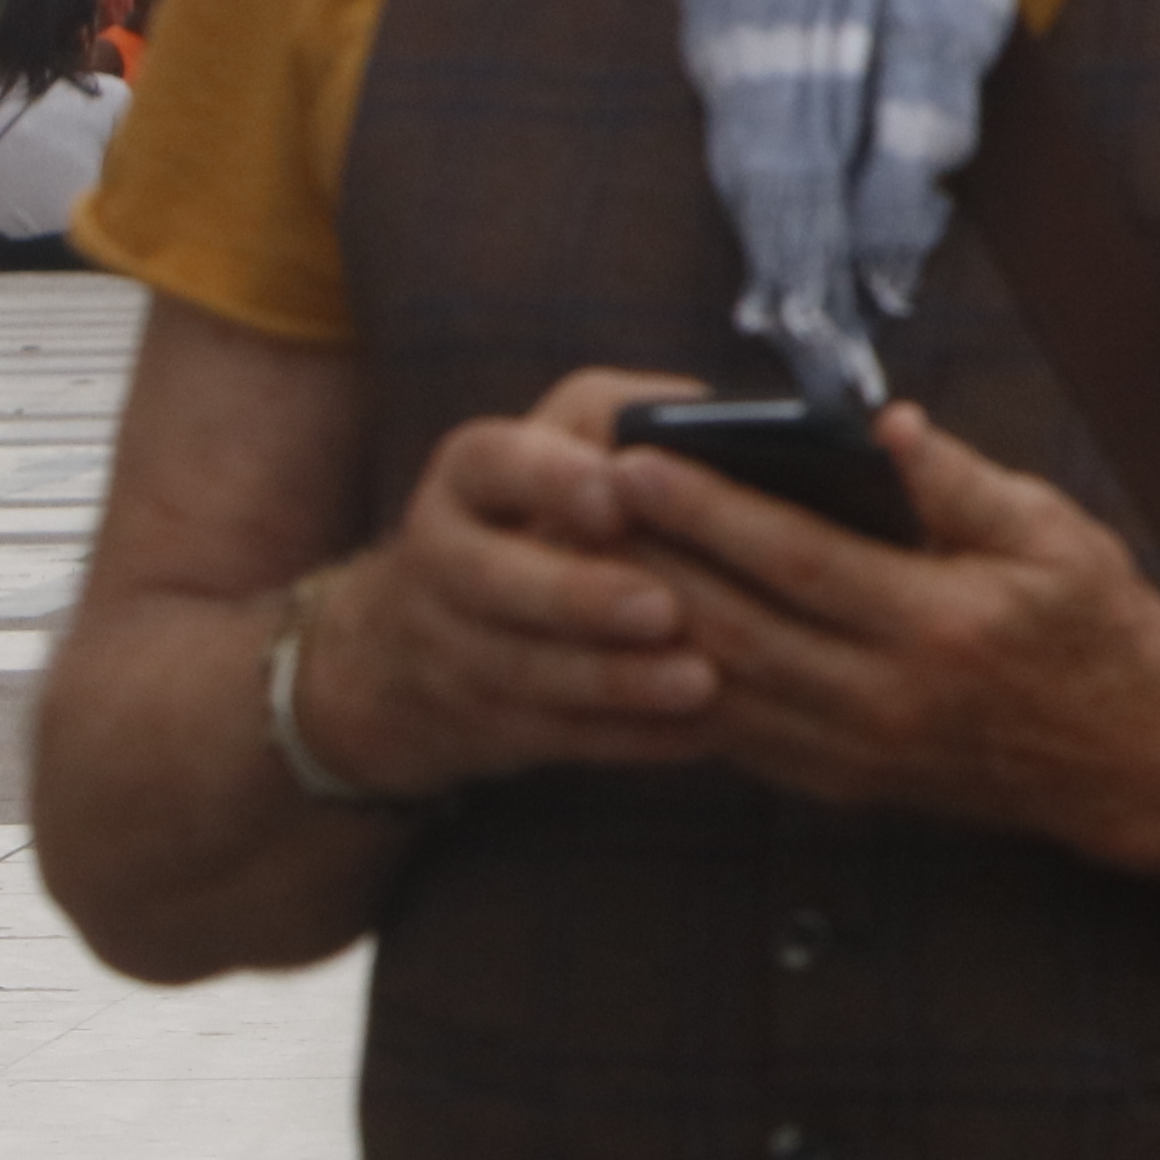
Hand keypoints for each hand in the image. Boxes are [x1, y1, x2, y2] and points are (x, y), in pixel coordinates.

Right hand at [291, 376, 740, 793]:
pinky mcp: (471, 719)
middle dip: (580, 597)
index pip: (494, 461)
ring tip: (699, 682)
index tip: (617, 499)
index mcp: (472, 469)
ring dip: (613, 681)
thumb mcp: (571, 441)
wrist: (417, 634)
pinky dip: (622, 737)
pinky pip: (545, 734)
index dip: (553, 480)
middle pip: (492, 579)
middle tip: (665, 610)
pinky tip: (695, 731)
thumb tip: (741, 423)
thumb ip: (637, 423)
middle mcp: (441, 553)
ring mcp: (442, 645)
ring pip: (518, 669)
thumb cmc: (546, 509)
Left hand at [609, 397, 1159, 872]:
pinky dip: (678, 685)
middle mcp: (887, 698)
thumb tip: (881, 425)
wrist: (1135, 755)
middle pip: (732, 627)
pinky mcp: (841, 783)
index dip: (708, 509)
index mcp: (942, 623)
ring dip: (643, 627)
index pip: (795, 558)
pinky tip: (641, 638)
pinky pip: (736, 735)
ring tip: (587, 563)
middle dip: (646, 562)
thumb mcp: (1053, 532)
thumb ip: (959, 481)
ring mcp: (857, 752)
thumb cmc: (1098, 627)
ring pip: (717, 687)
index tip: (639, 462)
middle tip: (574, 504)